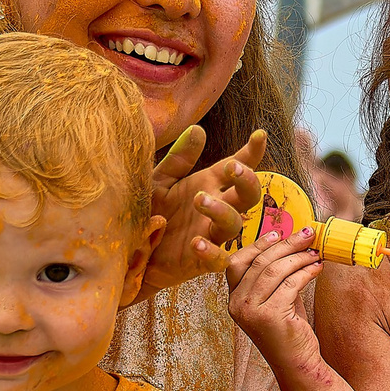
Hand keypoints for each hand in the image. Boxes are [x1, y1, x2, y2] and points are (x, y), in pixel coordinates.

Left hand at [145, 128, 266, 291]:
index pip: (236, 166)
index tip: (259, 135)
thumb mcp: (158, 181)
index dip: (251, 152)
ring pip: (233, 223)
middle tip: (231, 168)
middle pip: (248, 195)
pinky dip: (211, 252)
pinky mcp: (200, 262)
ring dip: (221, 210)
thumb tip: (198, 128)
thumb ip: (178, 159)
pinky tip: (197, 242)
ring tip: (199, 199)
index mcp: (207, 185)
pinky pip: (217, 260)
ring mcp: (210, 235)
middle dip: (246, 180)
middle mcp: (215, 209)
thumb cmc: (148, 212)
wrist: (130, 251)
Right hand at [220, 228, 323, 369]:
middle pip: (259, 262)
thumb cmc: (289, 330)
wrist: (297, 364)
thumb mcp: (276, 298)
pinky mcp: (269, 316)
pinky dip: (306, 271)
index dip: (258, 244)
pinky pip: (290, 283)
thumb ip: (275, 275)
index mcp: (233, 299)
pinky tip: (317, 268)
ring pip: (274, 270)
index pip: (237, 262)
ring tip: (316, 253)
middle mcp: (236, 304)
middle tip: (307, 235)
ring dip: (299, 257)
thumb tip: (291, 242)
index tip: (279, 233)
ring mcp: (250, 311)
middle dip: (286, 244)